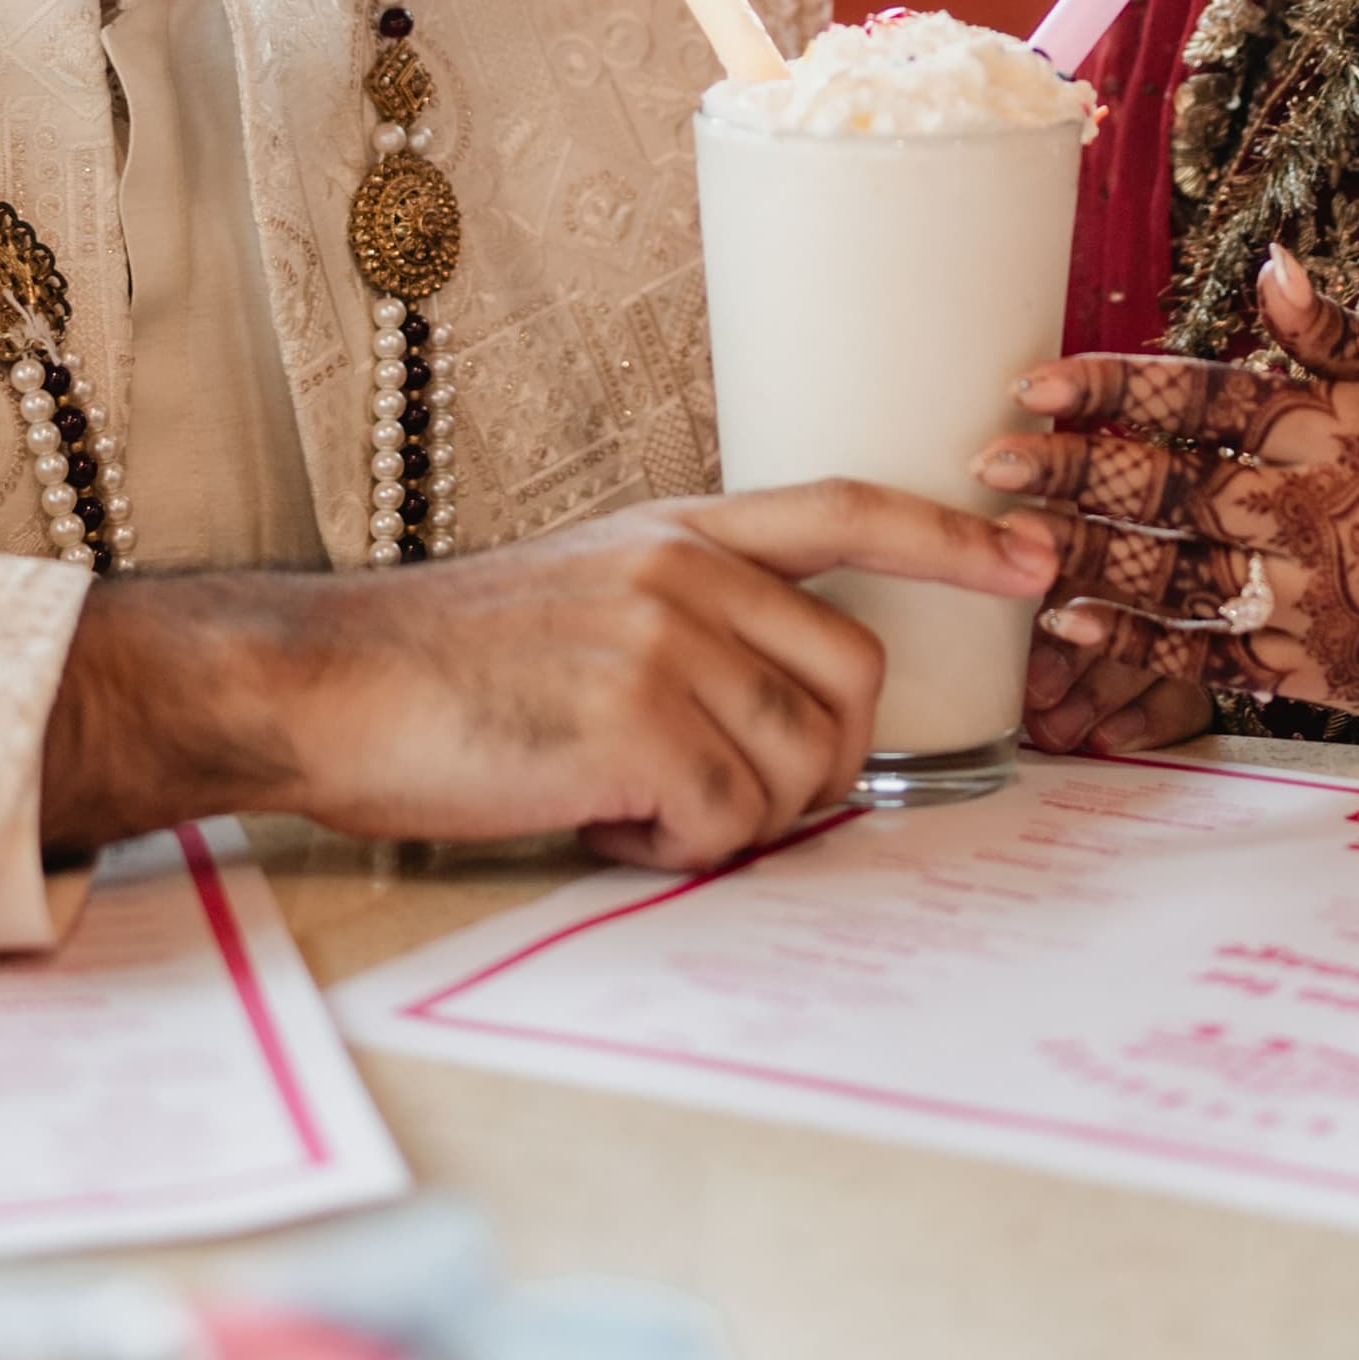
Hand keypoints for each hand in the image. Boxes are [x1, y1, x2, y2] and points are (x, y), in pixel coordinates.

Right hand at [37, 486, 1051, 873]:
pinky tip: (595, 819)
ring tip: (623, 799)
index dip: (950, 539)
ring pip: (794, 771)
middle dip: (816, 767)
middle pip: (850, 684)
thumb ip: (688, 623)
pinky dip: (672, 850)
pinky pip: (726, 825)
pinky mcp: (635, 719)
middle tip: (713, 797)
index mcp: (677, 529)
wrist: (325, 683)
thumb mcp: (582, 593)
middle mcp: (686, 570)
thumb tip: (782, 721)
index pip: (846, 508)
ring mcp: (664, 639)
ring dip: (728, 819)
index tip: (1033, 561)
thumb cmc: (444, 667)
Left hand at [985, 248, 1358, 736]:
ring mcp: (1303, 591)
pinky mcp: (1307, 662)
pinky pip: (1201, 651)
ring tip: (1003, 539)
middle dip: (1069, 472)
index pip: (1197, 394)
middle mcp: (1304, 506)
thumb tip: (1268, 266)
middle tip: (987, 460)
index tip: (1034, 383)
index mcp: (1326, 425)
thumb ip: (1336, 332)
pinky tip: (1068, 622)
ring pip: (1166, 571)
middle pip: (1164, 485)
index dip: (1110, 388)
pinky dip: (1132, 641)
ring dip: (1081, 555)